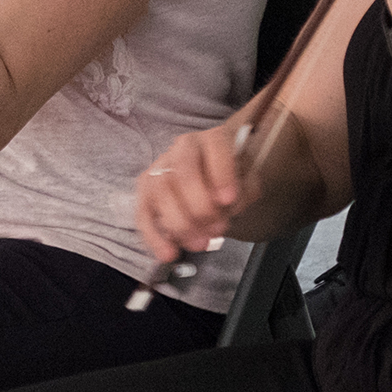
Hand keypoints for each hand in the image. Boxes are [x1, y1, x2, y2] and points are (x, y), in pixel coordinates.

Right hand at [136, 123, 262, 263]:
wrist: (215, 182)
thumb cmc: (231, 180)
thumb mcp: (248, 181)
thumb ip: (245, 191)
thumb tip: (228, 205)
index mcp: (213, 139)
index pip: (214, 146)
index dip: (221, 174)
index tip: (228, 200)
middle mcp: (183, 148)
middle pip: (183, 171)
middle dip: (199, 206)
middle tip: (216, 228)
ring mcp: (160, 168)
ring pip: (160, 191)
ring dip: (180, 223)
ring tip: (199, 243)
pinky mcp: (146, 191)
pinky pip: (143, 213)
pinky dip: (154, 236)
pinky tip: (168, 252)